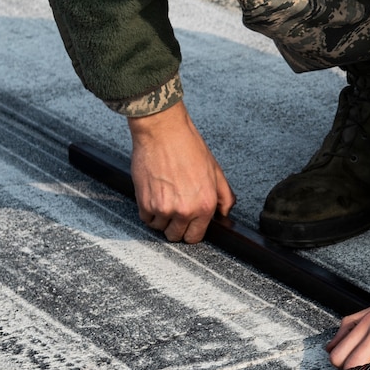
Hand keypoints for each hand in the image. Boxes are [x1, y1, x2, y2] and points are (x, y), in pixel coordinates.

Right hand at [126, 100, 234, 243]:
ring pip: (159, 229)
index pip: (196, 237)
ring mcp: (163, 208)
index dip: (193, 230)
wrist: (163, 133)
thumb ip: (224, 196)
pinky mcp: (144, 203)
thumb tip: (224, 213)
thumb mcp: (215, 171)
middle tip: (177, 210)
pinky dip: (149, 212)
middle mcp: (184, 210)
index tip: (190, 223)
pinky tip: (155, 196)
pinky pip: (145, 219)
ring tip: (166, 199)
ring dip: (162, 219)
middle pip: (176, 236)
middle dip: (176, 226)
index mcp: (205, 205)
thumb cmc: (188, 147)